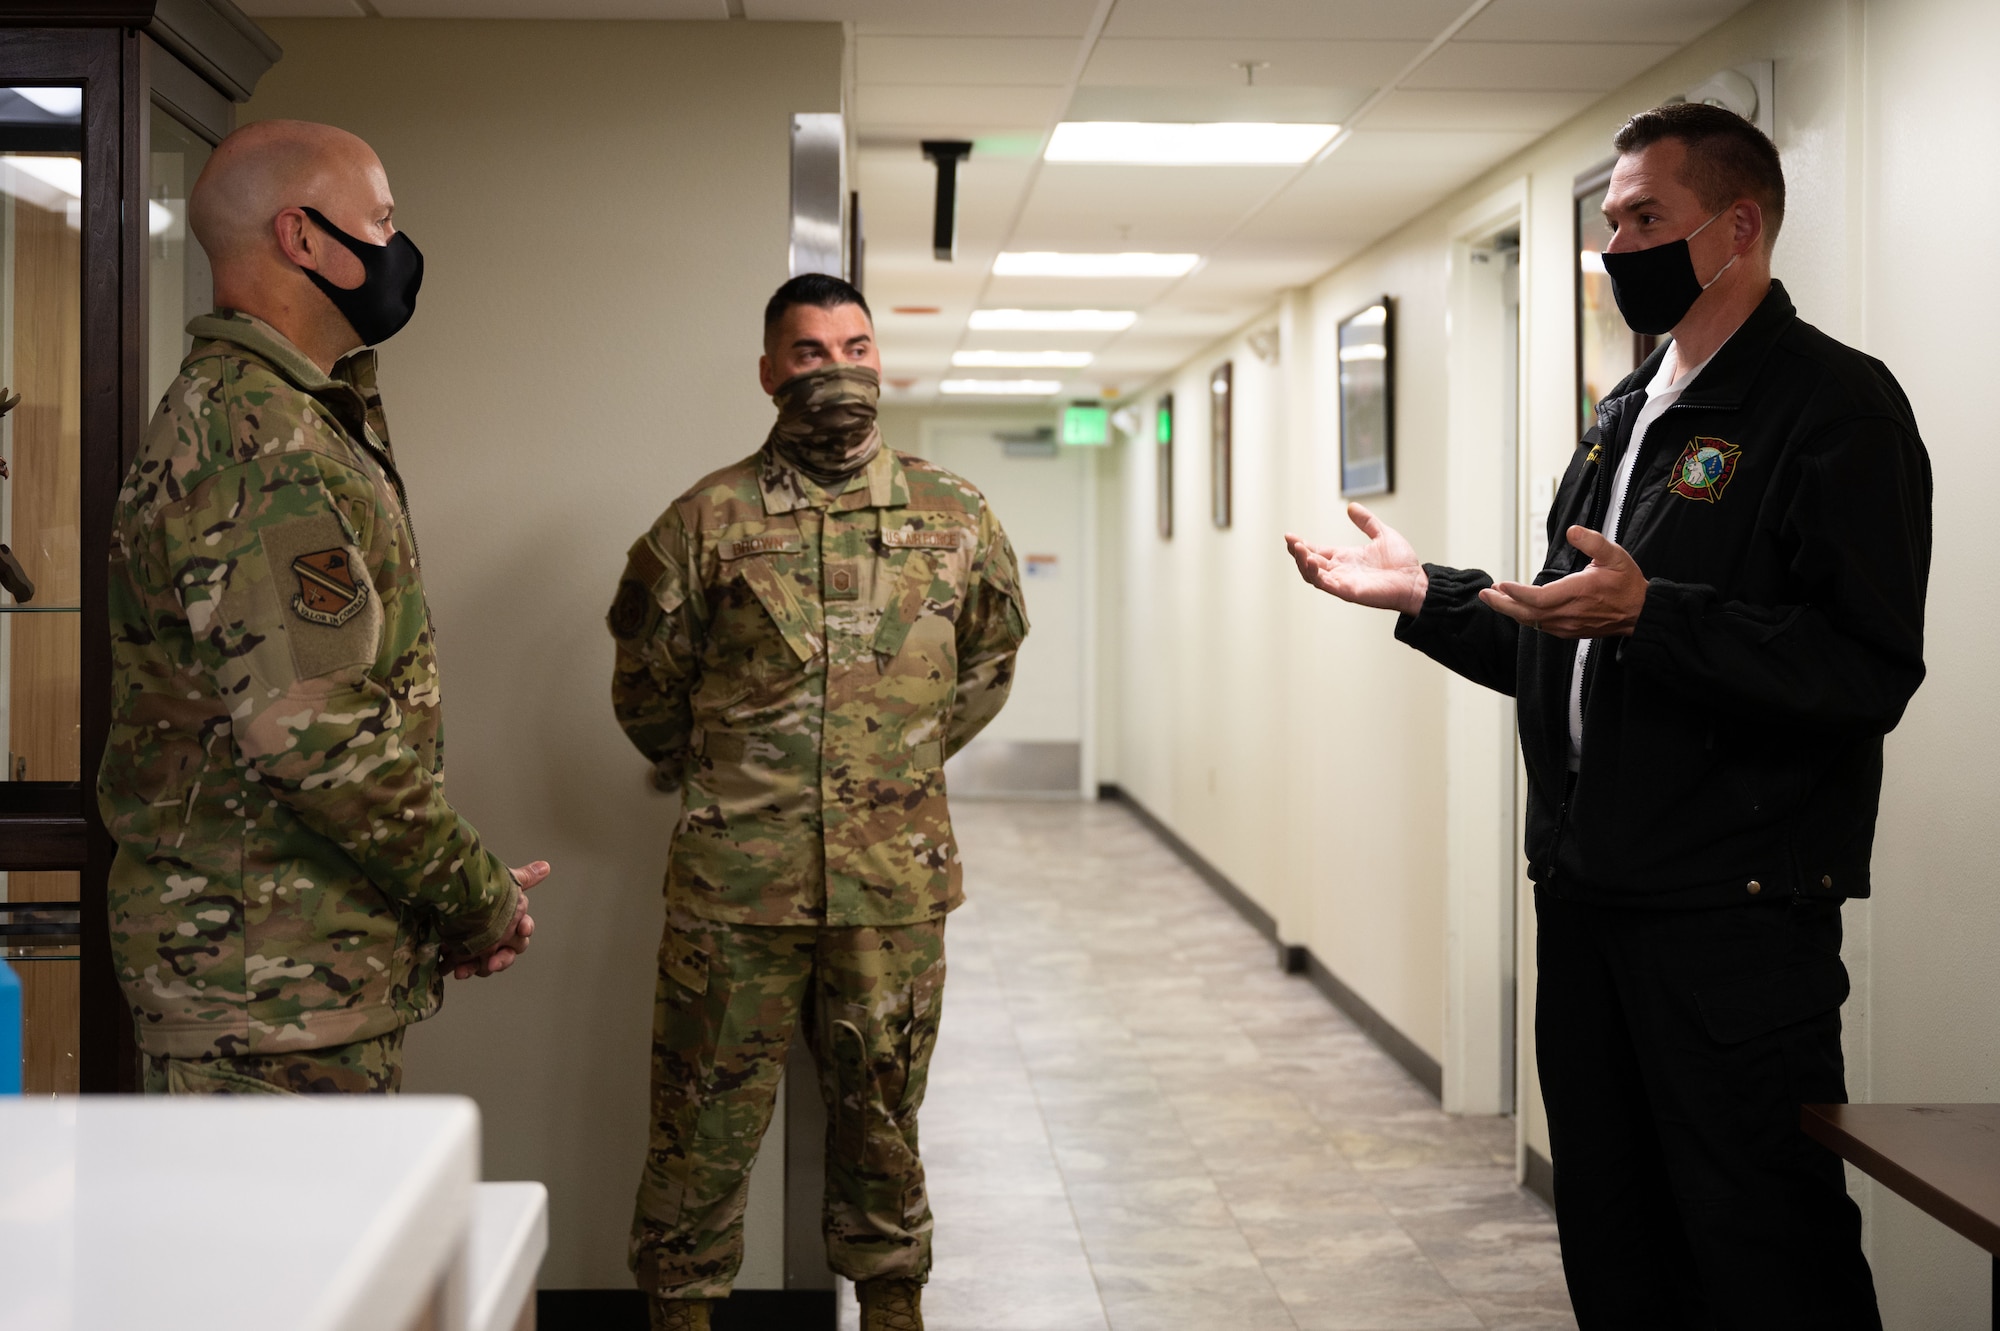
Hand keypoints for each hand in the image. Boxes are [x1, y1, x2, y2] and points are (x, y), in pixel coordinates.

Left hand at [451, 860, 549, 979]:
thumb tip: (546, 866)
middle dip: (504, 958)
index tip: (522, 928)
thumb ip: (524, 877)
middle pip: (511, 952)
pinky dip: (465, 970)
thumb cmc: (481, 891)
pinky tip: (458, 971)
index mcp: (512, 922)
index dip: (525, 928)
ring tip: (469, 969)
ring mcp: (484, 949)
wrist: (448, 898)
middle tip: (494, 960)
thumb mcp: (501, 882)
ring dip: (483, 967)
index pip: (524, 927)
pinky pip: (470, 969)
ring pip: (492, 964)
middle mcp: (501, 938)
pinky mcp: (466, 957)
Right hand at [1284, 503, 1428, 614]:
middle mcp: (1340, 571)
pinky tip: (1310, 560)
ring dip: (1301, 562)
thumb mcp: (1382, 534)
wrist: (1416, 581)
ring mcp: (1342, 582)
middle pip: (1309, 563)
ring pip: (1312, 575)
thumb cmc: (1402, 562)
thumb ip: (1366, 522)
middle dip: (1297, 552)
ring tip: (1296, 547)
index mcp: (1345, 558)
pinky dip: (1315, 573)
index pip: (1317, 551)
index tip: (1290, 535)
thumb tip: (1351, 507)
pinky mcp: (1348, 591)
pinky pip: (1325, 584)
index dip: (1302, 544)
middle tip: (1290, 540)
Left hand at [1479, 526, 1646, 637]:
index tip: (1501, 584)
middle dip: (1503, 604)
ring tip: (1494, 596)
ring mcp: (1567, 625)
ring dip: (1511, 609)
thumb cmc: (1627, 583)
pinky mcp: (1568, 630)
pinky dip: (1524, 616)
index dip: (1517, 593)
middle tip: (1485, 593)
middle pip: (1527, 613)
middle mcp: (1568, 613)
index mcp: (1577, 593)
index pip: (1538, 598)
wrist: (1640, 613)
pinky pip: (1540, 625)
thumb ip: (1593, 541)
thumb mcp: (1615, 555)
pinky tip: (1515, 606)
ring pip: (1531, 621)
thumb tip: (1572, 531)